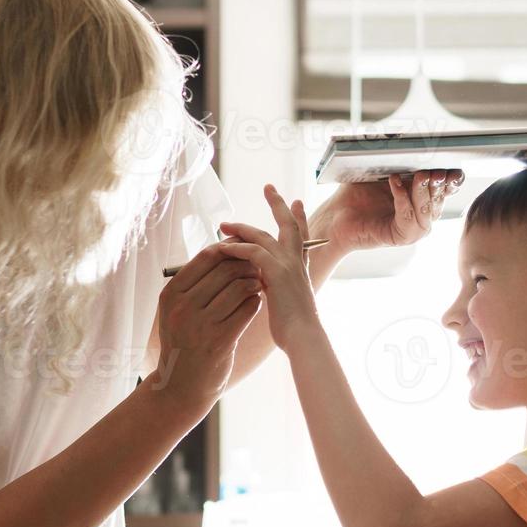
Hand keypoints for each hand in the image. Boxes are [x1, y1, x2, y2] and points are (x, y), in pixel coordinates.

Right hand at [148, 245, 262, 412]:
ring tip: (258, 284)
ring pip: (239, 288)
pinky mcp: (220, 340)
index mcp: (171, 294)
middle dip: (246, 264)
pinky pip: (247, 310)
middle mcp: (183, 307)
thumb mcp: (175, 311)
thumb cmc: (183, 342)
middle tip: (257, 267)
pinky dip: (255, 302)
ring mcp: (201, 324)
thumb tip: (224, 249)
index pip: (205, 257)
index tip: (240, 252)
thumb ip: (194, 284)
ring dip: (253, 282)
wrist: (180, 386)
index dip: (228, 249)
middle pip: (225, 270)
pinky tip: (255, 303)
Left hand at [217, 184, 319, 349]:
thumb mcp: (286, 305)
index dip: (298, 218)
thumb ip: (277, 291)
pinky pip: (252, 251)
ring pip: (263, 235)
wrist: (304, 338)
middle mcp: (296, 262)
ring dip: (241, 228)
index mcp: (300, 269)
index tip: (296, 202)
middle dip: (278, 204)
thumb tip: (262, 289)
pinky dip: (237, 247)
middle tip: (269, 187)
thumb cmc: (294, 331)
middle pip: (288, 224)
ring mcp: (288, 265)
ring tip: (224, 224)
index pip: (300, 237)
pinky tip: (223, 247)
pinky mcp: (277, 272)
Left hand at [320, 168, 463, 251]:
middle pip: (440, 198)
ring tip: (421, 175)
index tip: (454, 166)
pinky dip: (404, 200)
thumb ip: (395, 155)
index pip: (446, 187)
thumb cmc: (356, 191)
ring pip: (427, 211)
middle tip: (436, 170)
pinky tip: (395, 182)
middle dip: (440, 183)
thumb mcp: (379, 168)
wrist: (335, 214)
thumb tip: (408, 136)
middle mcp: (421, 213)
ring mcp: (412, 227)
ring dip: (424, 192)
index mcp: (422, 195)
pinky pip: (408, 220)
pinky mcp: (399, 237)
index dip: (453, 178)